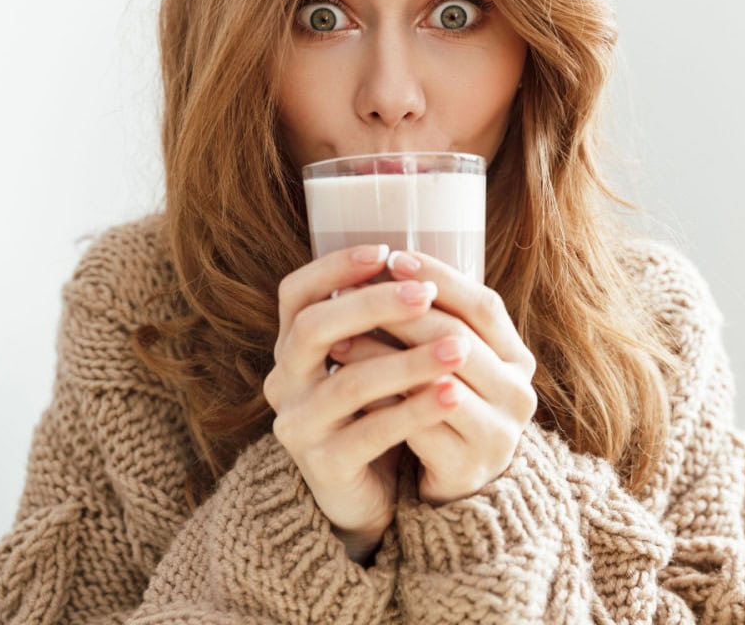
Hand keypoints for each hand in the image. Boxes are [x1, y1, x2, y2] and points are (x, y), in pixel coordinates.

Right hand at [263, 244, 468, 549]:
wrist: (364, 493)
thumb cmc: (373, 410)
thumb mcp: (370, 359)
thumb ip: (380, 321)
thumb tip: (421, 267)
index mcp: (292, 347)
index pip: (295, 294)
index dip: (333, 268)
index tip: (384, 251)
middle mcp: (284, 382)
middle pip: (312, 330)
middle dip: (372, 306)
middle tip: (424, 294)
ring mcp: (299, 425)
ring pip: (348, 384)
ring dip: (407, 361)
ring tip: (460, 347)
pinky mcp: (323, 465)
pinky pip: (371, 433)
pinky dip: (414, 411)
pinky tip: (451, 394)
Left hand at [331, 250, 538, 506]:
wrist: (452, 488)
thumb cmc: (442, 408)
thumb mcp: (450, 361)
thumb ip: (434, 320)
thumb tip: (382, 264)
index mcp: (517, 359)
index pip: (484, 306)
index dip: (440, 278)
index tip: (393, 258)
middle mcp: (518, 394)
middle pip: (457, 339)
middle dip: (399, 313)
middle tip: (351, 295)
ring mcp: (498, 434)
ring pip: (435, 380)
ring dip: (381, 356)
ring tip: (338, 339)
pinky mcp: (467, 467)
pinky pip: (418, 425)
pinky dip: (380, 400)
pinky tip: (347, 385)